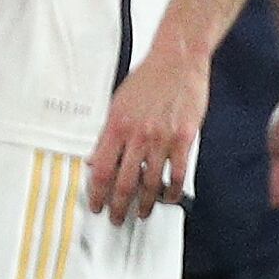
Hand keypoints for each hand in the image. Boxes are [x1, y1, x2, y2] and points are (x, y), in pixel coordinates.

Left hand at [88, 48, 208, 224]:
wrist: (177, 61)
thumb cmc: (147, 80)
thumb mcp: (117, 105)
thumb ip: (107, 135)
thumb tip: (94, 159)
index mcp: (116, 127)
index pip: (100, 169)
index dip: (96, 193)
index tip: (96, 205)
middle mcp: (137, 135)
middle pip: (124, 182)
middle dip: (118, 205)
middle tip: (116, 217)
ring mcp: (162, 138)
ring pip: (151, 182)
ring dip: (145, 203)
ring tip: (141, 213)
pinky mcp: (185, 138)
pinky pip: (177, 173)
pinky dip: (172, 190)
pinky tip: (167, 198)